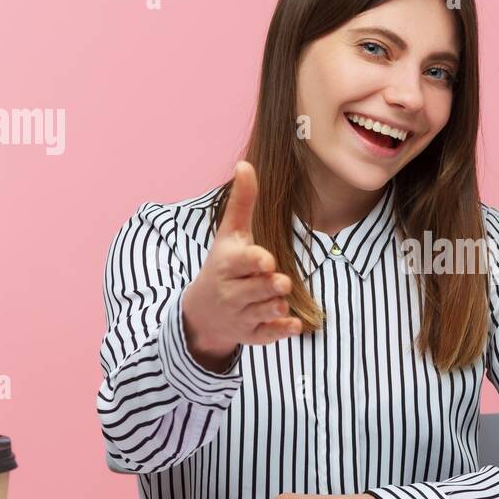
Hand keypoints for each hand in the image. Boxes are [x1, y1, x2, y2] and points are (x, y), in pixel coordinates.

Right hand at [181, 160, 301, 367]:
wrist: (202, 311)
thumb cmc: (223, 265)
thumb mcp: (229, 234)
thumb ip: (242, 202)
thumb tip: (245, 163)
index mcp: (227, 265)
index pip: (243, 262)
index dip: (256, 261)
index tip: (266, 260)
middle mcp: (232, 292)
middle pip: (260, 288)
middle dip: (272, 285)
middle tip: (281, 282)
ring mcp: (241, 315)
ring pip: (267, 310)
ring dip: (278, 305)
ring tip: (279, 297)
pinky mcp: (251, 335)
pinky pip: (269, 335)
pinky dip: (282, 331)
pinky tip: (296, 325)